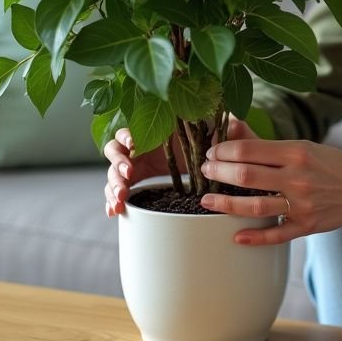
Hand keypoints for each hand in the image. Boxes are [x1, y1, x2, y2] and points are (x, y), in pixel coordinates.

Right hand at [104, 120, 258, 216]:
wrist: (207, 165)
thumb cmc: (206, 145)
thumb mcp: (214, 136)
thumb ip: (219, 130)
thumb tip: (229, 128)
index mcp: (150, 134)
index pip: (129, 131)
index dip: (127, 136)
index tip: (135, 144)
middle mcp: (138, 150)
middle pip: (114, 153)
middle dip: (118, 164)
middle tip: (129, 174)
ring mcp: (134, 168)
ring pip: (112, 175)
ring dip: (112, 186)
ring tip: (120, 199)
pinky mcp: (135, 186)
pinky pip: (117, 194)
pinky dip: (112, 202)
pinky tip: (115, 212)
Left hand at [197, 139, 341, 245]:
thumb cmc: (331, 164)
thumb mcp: (302, 146)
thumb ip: (264, 142)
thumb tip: (231, 125)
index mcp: (297, 152)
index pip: (249, 149)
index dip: (223, 151)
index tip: (212, 152)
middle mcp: (298, 177)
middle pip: (246, 176)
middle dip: (218, 173)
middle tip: (205, 171)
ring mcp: (302, 204)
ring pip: (255, 206)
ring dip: (226, 204)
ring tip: (206, 201)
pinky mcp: (306, 226)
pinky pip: (276, 234)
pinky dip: (255, 237)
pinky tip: (236, 236)